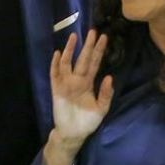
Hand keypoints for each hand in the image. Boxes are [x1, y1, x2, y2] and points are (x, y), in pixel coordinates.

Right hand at [49, 30, 113, 145]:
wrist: (73, 134)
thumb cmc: (87, 122)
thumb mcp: (101, 109)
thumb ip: (105, 94)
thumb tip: (109, 77)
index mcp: (89, 83)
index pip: (95, 63)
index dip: (99, 51)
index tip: (104, 38)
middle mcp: (77, 80)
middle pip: (83, 59)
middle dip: (88, 46)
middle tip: (92, 31)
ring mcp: (66, 83)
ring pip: (68, 63)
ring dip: (70, 50)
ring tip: (74, 37)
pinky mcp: (57, 89)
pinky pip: (55, 74)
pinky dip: (56, 64)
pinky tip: (58, 54)